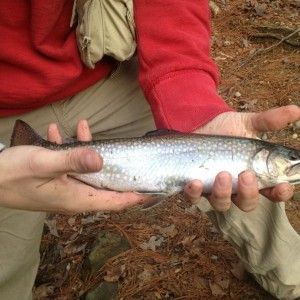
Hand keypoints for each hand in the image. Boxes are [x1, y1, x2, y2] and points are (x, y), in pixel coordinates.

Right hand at [0, 120, 147, 212]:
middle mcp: (76, 197)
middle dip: (118, 168)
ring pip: (88, 170)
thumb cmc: (14, 174)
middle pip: (107, 185)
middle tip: (131, 153)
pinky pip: (70, 165)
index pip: (116, 202)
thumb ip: (73, 160)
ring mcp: (66, 188)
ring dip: (88, 150)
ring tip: (83, 127)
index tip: (154, 188)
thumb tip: (101, 157)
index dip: (137, 196)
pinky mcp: (56, 180)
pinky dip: (70, 149)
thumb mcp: (45, 163)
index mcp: (79, 199)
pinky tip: (60, 131)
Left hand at [184, 105, 299, 211]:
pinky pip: (193, 198)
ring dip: (223, 193)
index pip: (272, 191)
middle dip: (248, 193)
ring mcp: (213, 189)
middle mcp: (235, 187)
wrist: (198, 124)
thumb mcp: (246, 124)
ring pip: (221, 204)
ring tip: (222, 175)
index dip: (280, 192)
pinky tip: (194, 182)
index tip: (282, 186)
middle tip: (246, 174)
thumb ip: (268, 121)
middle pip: (247, 203)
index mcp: (253, 174)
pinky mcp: (193, 187)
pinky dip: (194, 193)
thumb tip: (295, 110)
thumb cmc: (225, 128)